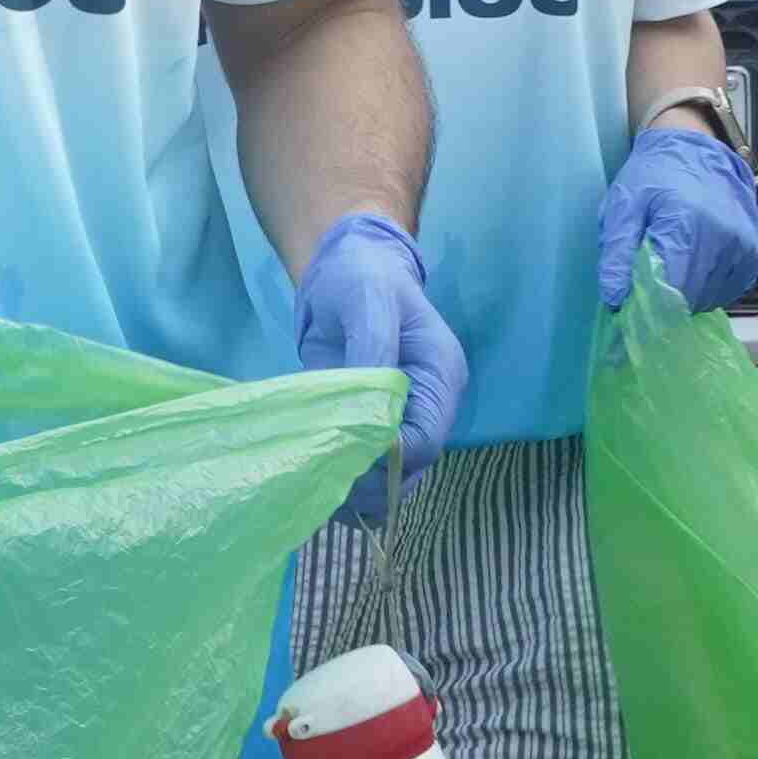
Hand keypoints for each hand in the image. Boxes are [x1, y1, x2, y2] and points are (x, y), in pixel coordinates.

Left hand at [294, 211, 464, 527]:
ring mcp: (404, 414)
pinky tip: (319, 485)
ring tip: (317, 491)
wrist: (348, 267)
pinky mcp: (374, 420)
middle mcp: (430, 402)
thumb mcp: (367, 301)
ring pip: (394, 473)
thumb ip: (373, 350)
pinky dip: (349, 483)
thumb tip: (372, 409)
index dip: (389, 458)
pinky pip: (372, 465)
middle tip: (323, 485)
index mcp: (441, 373)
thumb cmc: (361, 277)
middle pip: (413, 464)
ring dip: (360, 491)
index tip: (343, 459)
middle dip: (373, 482)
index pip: (427, 437)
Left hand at [595, 122, 757, 315]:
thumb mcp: (623, 206)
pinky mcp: (753, 251)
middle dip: (665, 301)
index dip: (648, 304)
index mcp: (687, 224)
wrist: (696, 148)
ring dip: (687, 296)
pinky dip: (708, 288)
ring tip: (671, 270)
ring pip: (710, 297)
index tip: (632, 304)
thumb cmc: (654, 176)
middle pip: (690, 297)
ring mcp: (743, 245)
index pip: (670, 288)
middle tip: (647, 284)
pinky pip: (730, 288)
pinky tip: (693, 269)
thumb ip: (617, 253)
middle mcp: (723, 237)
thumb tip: (615, 299)